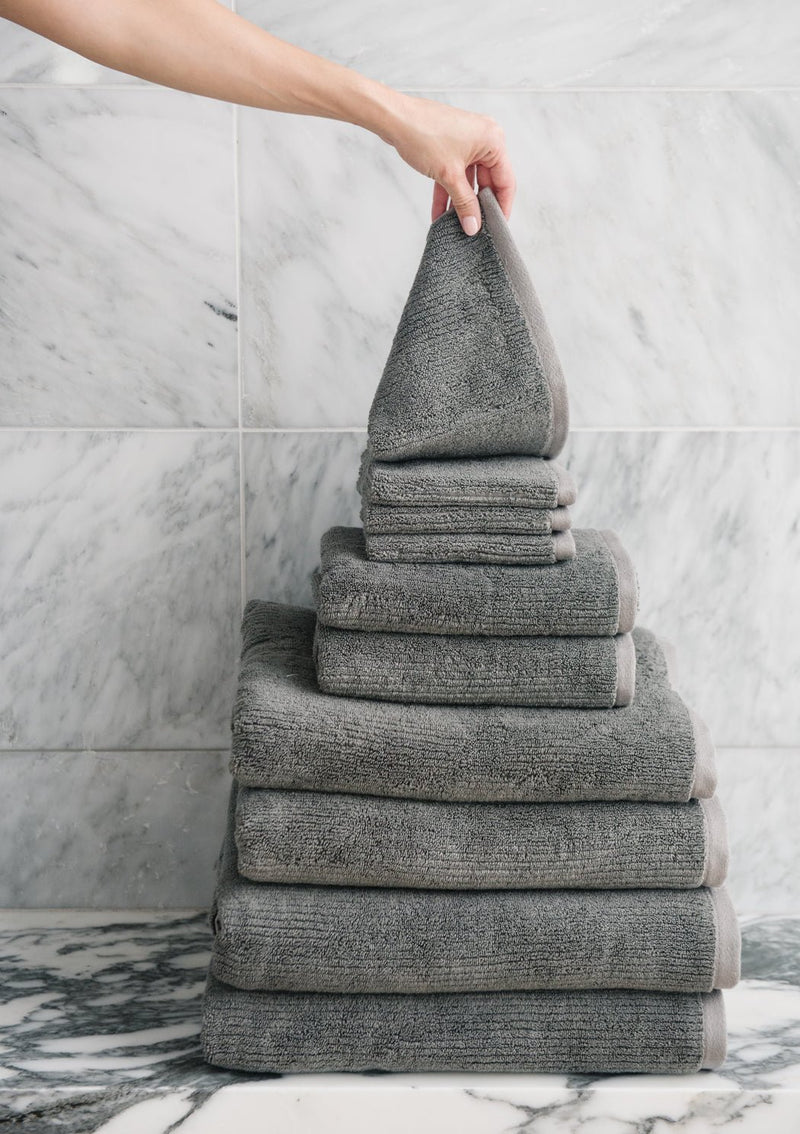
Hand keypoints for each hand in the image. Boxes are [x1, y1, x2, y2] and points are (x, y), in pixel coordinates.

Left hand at [386, 95, 515, 234]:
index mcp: (493, 140)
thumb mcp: (449, 175)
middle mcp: (484, 139)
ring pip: (468, 181)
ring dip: (460, 202)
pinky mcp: (451, 147)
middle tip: (474, 228)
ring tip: (455, 225)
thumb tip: (473, 225)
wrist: (394, 118)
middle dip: (477, 206)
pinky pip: (455, 175)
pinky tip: (440, 214)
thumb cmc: (423, 133)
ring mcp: (467, 143)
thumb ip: (464, 203)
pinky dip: (448, 192)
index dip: (502, 207)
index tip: (497, 227)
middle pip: (487, 182)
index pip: (506, 181)